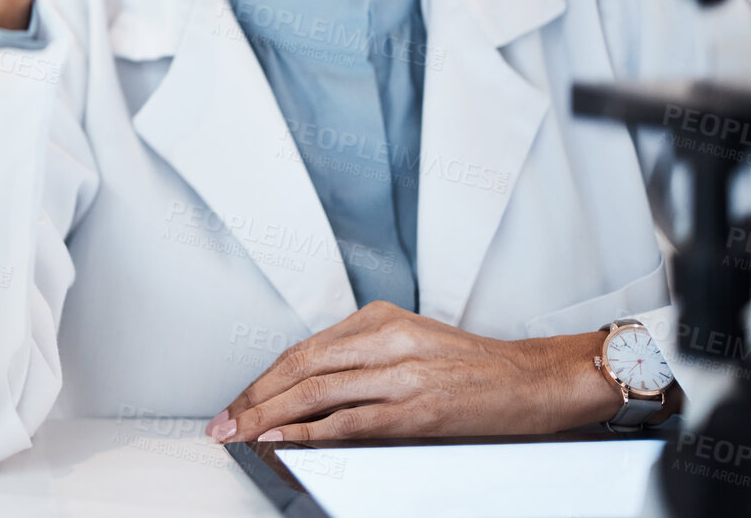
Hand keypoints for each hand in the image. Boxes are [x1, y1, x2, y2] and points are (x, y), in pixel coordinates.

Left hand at [206, 301, 622, 442]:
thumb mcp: (410, 345)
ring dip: (269, 415)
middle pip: (299, 367)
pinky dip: (309, 431)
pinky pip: (350, 420)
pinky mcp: (418, 407)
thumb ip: (362, 360)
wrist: (536, 381)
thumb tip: (307, 394)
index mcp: (379, 319)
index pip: (303, 349)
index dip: (264, 378)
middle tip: (223, 421)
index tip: (238, 400)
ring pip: (316, 391)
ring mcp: (401, 371)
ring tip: (239, 433)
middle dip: (254, 397)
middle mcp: (385, 338)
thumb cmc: (474, 370)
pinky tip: (282, 439)